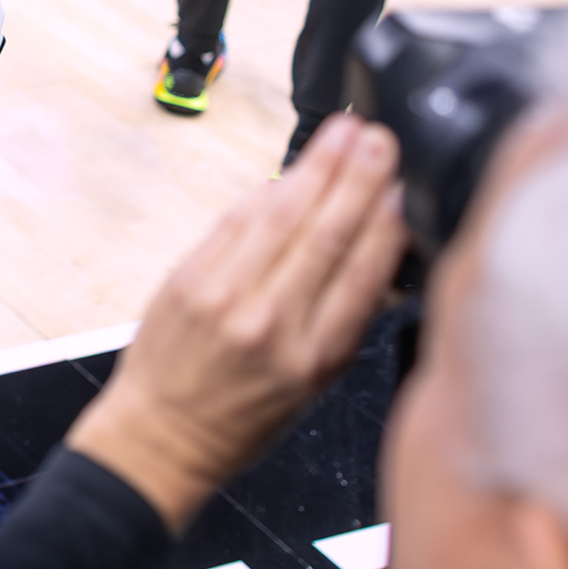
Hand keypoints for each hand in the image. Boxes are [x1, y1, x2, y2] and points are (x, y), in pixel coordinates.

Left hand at [67, 117, 410, 531]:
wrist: (162, 435)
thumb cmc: (244, 417)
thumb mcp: (315, 386)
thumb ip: (346, 321)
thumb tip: (383, 255)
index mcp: (314, 357)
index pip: (361, 277)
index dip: (386, 227)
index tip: (405, 189)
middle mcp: (271, 324)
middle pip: (324, 235)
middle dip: (356, 179)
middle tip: (379, 137)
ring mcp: (225, 297)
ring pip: (280, 217)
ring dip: (316, 168)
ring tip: (343, 133)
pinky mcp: (189, 278)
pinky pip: (235, 221)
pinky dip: (266, 191)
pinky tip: (292, 169)